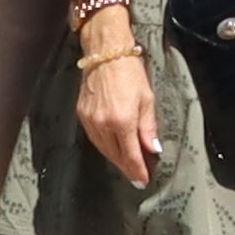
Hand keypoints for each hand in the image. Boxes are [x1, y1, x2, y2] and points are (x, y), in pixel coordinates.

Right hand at [73, 12, 158, 184]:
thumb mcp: (147, 99)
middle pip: (115, 155)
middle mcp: (103, 125)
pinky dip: (105, 147)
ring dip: (116, 159)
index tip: (143, 182)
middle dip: (127, 167)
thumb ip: (148, 128)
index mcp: (122, 121)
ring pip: (103, 149)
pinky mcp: (81, 115)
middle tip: (138, 176)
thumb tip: (153, 150)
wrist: (105, 53)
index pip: (130, 155)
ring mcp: (89, 121)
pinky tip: (114, 148)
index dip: (137, 170)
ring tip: (128, 165)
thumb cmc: (131, 73)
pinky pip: (94, 139)